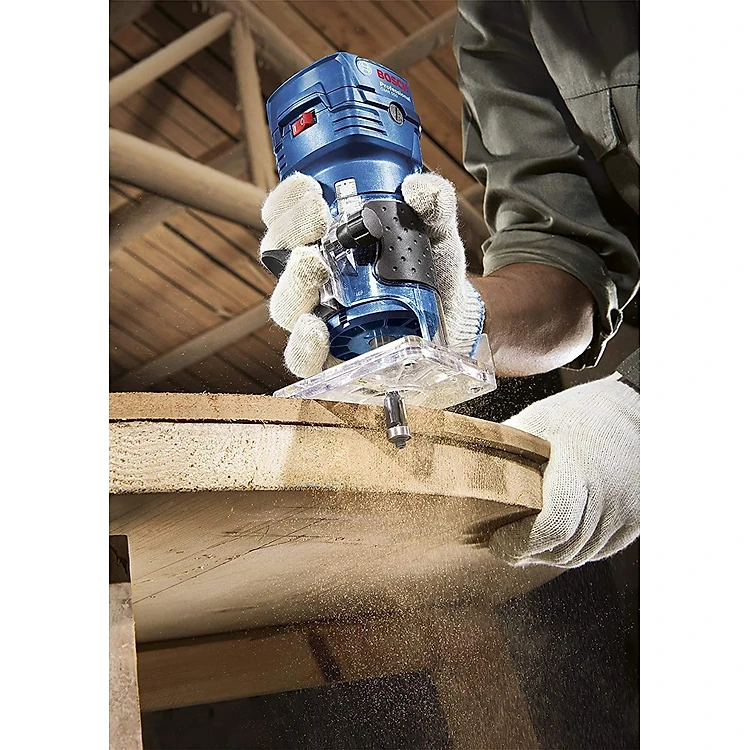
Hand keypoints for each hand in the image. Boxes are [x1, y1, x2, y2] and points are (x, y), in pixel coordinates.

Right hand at [259, 172, 483, 377]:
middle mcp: (315, 278)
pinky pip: (302, 357)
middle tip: (319, 220)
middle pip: (277, 255)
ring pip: (284, 305)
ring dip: (293, 283)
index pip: (288, 216)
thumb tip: (417, 188)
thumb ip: (434, 205)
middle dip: (289, 233)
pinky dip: (303, 345)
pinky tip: (316, 330)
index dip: (288, 201)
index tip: (312, 190)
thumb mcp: (436, 233)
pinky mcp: (330, 357)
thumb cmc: (433, 272)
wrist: (454, 322)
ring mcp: (319, 317)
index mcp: (328, 241)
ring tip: (313, 265)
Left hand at [491, 374, 638, 567]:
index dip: (520, 544)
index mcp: (580, 472)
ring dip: (549, 555)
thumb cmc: (586, 411)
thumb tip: (468, 464)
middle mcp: (608, 499)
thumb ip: (507, 446)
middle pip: (563, 550)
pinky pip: (600, 550)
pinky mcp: (636, 521)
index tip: (495, 542)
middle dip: (527, 553)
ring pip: (581, 556)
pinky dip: (574, 550)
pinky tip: (554, 538)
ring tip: (522, 542)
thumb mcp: (539, 420)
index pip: (553, 528)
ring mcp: (627, 514)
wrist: (640, 409)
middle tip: (499, 545)